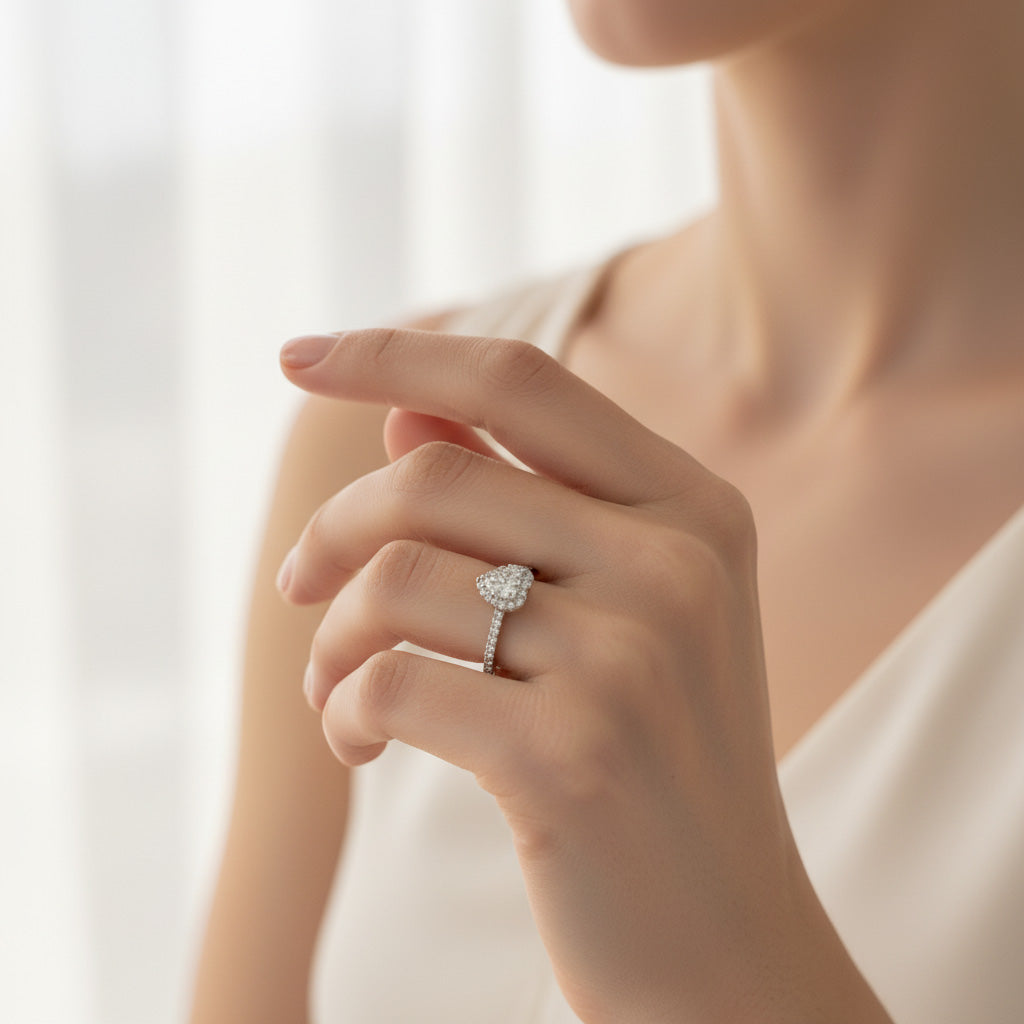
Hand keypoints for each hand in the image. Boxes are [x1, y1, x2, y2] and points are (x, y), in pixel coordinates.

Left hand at [275, 328, 890, 1022]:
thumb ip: (514, 495)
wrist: (727, 938)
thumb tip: (401, 414)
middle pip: (430, 478)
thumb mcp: (614, 609)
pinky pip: (389, 682)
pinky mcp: (570, 758)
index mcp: (694, 509)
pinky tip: (357, 744)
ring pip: (396, 579)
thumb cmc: (657, 755)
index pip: (521, 381)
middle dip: (332, 530)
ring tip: (332, 688)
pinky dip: (343, 708)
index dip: (397, 355)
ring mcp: (630, 661)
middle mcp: (676, 565)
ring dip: (328, 636)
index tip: (296, 357)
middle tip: (294, 587)